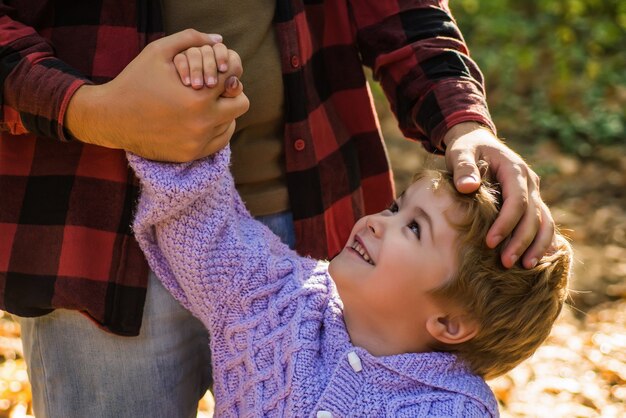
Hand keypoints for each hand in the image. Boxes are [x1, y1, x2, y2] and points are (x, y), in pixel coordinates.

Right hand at [65, 29, 248, 161]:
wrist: (111, 118)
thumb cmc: (135, 80)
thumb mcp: (158, 51)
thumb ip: (191, 39)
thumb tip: (219, 40)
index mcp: (198, 95)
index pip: (233, 76)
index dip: (227, 68)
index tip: (218, 68)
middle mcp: (202, 121)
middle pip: (241, 102)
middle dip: (231, 91)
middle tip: (217, 87)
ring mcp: (198, 141)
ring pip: (231, 122)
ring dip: (223, 110)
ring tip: (207, 101)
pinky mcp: (191, 154)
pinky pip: (220, 141)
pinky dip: (217, 128)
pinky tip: (205, 118)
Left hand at [443, 122, 554, 268]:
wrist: (478, 142)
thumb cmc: (467, 148)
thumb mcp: (460, 152)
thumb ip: (463, 167)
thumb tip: (467, 186)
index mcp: (514, 169)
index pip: (517, 200)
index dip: (506, 223)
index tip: (490, 243)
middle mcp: (530, 182)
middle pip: (534, 215)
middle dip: (522, 241)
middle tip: (506, 263)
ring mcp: (533, 193)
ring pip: (545, 222)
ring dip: (537, 245)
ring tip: (525, 267)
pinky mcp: (531, 202)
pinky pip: (543, 223)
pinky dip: (542, 241)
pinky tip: (535, 260)